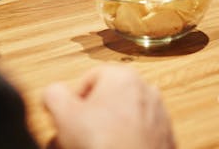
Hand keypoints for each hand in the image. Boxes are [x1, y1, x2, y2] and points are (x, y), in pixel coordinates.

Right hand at [44, 65, 174, 148]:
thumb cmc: (102, 143)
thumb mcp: (64, 115)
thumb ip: (54, 95)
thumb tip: (54, 93)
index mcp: (123, 76)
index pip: (90, 78)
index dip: (74, 100)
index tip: (68, 119)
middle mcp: (146, 90)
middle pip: (109, 98)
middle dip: (91, 116)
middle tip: (79, 136)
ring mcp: (159, 113)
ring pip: (125, 117)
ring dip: (109, 129)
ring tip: (97, 146)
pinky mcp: (165, 136)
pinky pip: (139, 134)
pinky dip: (127, 141)